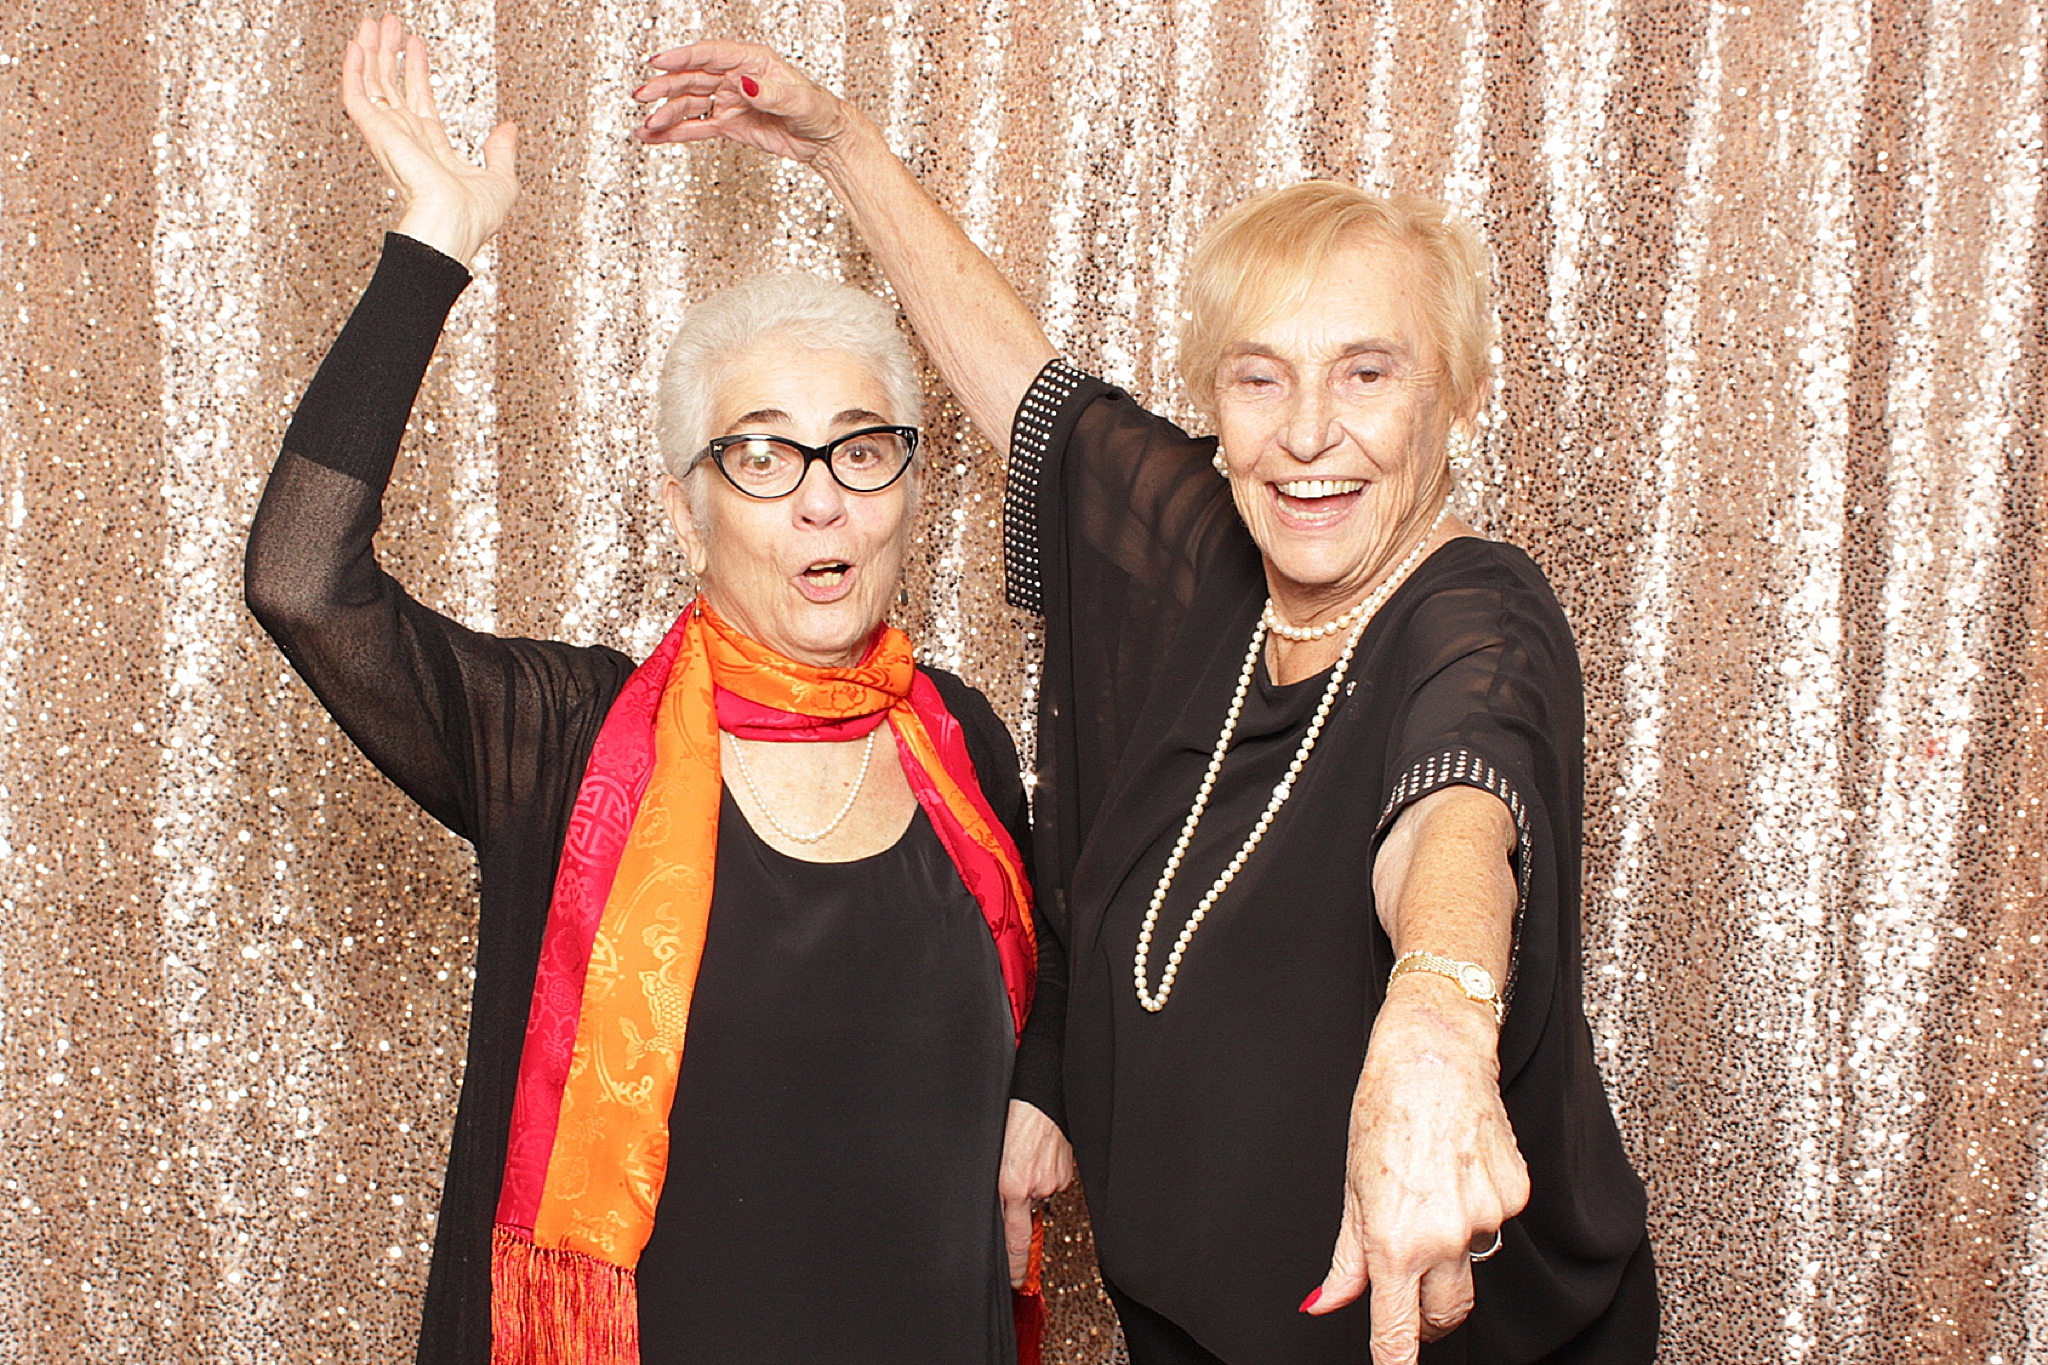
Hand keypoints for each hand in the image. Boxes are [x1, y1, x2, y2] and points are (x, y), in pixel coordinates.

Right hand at [342, 15, 516, 266]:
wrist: (454, 225)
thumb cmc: (474, 219)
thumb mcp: (501, 180)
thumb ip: (501, 152)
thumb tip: (508, 129)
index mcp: (432, 148)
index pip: (419, 99)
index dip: (416, 69)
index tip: (415, 44)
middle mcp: (407, 140)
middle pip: (392, 86)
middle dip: (389, 53)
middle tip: (387, 23)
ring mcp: (390, 136)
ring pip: (373, 84)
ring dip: (371, 52)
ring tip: (371, 22)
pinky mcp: (377, 133)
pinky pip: (357, 96)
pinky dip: (353, 70)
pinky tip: (356, 45)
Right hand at [633, 40, 855, 162]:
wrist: (827, 141)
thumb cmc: (820, 112)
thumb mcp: (799, 101)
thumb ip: (770, 93)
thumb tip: (744, 83)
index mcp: (752, 62)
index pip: (710, 54)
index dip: (682, 57)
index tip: (658, 61)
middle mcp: (736, 78)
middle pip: (692, 78)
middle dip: (665, 86)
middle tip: (642, 95)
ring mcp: (730, 101)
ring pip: (690, 104)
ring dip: (666, 113)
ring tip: (647, 125)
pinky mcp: (730, 124)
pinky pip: (697, 126)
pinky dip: (676, 132)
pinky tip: (654, 136)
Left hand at [998, 1099, 1075, 1287]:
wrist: (1042, 1099)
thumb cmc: (1012, 1121)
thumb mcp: (991, 1157)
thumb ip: (996, 1190)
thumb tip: (998, 1216)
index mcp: (1010, 1185)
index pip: (1013, 1239)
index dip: (1014, 1265)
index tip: (1014, 1282)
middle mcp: (1033, 1188)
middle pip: (1024, 1223)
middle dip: (1019, 1235)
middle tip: (1015, 1248)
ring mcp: (1052, 1182)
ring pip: (1036, 1200)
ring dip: (1028, 1192)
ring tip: (1021, 1165)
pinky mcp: (1066, 1175)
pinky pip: (1050, 1186)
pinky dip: (1042, 1179)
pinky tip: (1036, 1159)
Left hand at [1303, 980, 1529, 1364]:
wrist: (1434, 1055)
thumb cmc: (1383, 1110)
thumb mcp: (1351, 1188)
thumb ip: (1346, 1257)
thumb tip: (1325, 1303)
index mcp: (1395, 1240)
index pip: (1399, 1330)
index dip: (1397, 1360)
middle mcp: (1446, 1237)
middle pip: (1446, 1313)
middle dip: (1428, 1312)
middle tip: (1409, 1278)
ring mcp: (1487, 1217)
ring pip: (1472, 1263)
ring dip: (1452, 1248)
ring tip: (1431, 1191)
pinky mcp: (1517, 1194)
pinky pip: (1496, 1224)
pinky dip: (1478, 1209)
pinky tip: (1458, 1168)